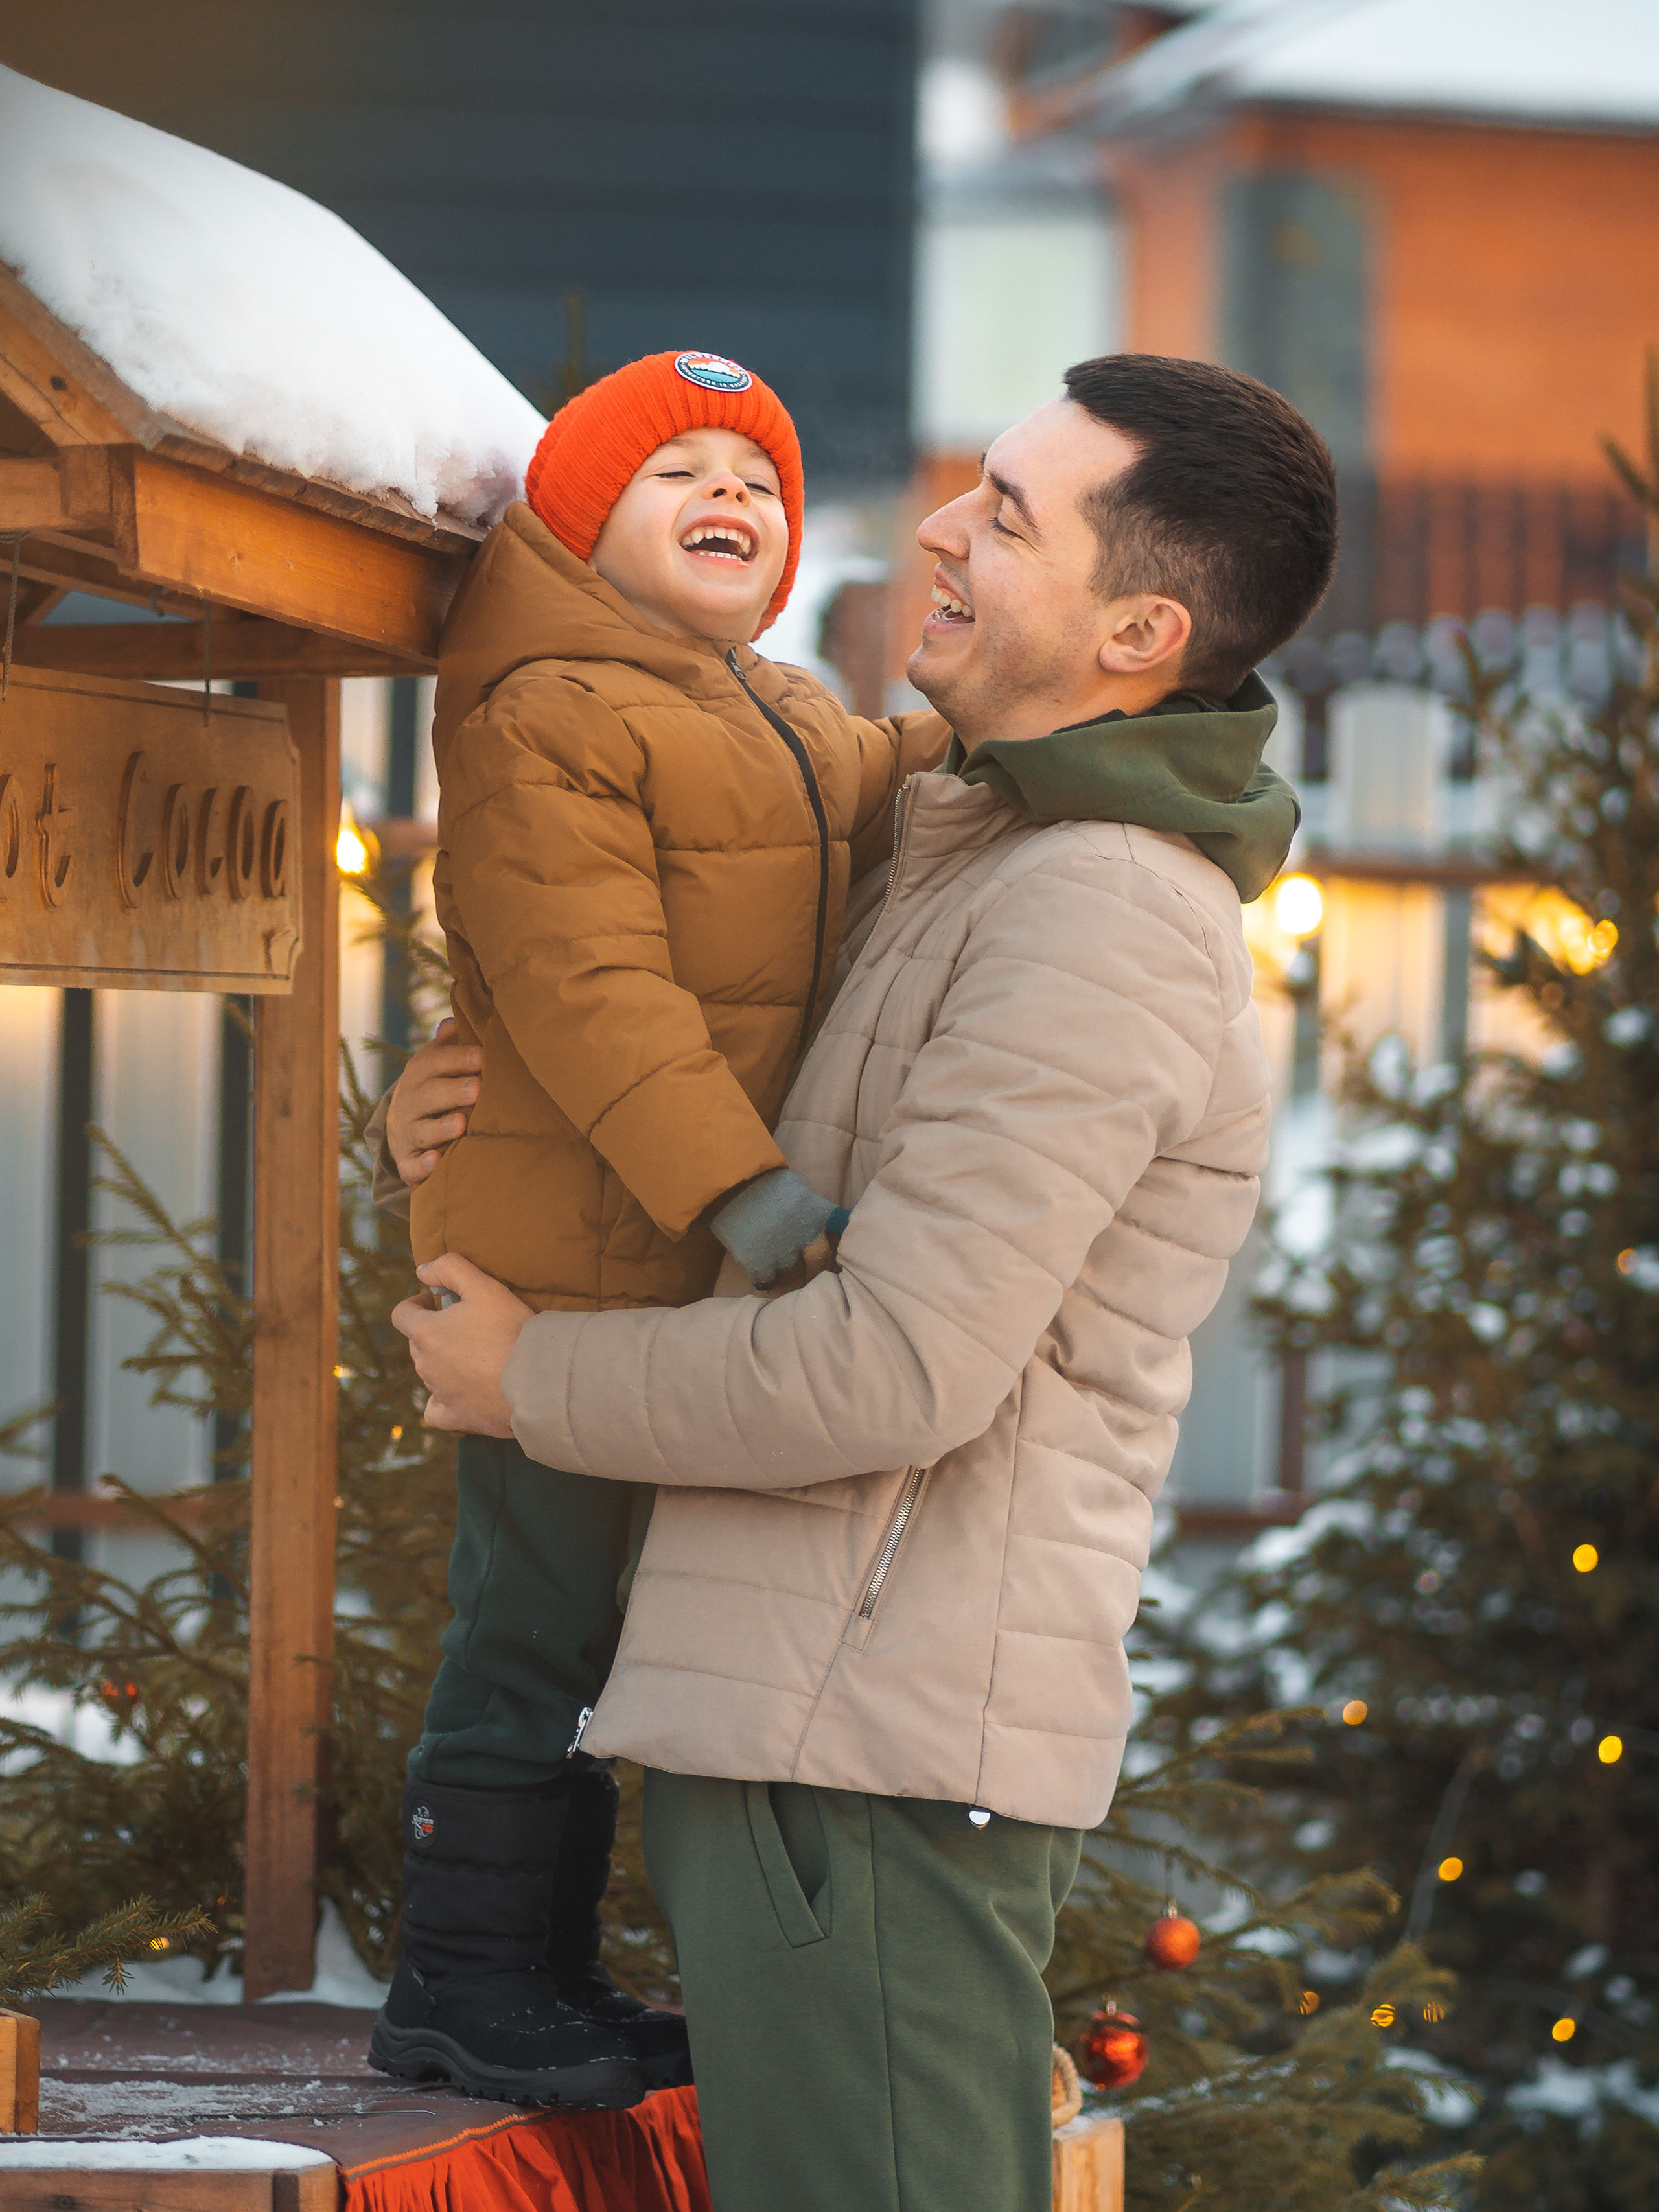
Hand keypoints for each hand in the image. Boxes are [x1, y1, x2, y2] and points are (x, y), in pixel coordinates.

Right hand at [388, 1017, 482, 1186]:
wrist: (403, 1129)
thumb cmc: (433, 1089)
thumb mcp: (435, 1064)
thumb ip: (446, 1045)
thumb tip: (452, 1023)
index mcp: (418, 1075)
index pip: (433, 1063)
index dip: (457, 1059)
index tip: (482, 1057)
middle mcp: (409, 1103)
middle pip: (429, 1096)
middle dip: (453, 1092)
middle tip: (477, 1088)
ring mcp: (407, 1133)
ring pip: (422, 1131)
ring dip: (440, 1128)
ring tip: (461, 1125)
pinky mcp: (407, 1162)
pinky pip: (412, 1165)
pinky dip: (423, 1165)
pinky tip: (436, 1161)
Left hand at [391, 1253, 531, 1435]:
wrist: (535, 1378)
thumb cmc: (510, 1329)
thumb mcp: (485, 1286)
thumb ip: (450, 1268)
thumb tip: (422, 1270)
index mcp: (426, 1332)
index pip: (402, 1314)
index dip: (416, 1304)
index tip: (435, 1302)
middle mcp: (425, 1364)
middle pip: (416, 1344)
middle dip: (433, 1332)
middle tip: (465, 1326)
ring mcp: (438, 1392)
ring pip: (429, 1373)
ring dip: (442, 1362)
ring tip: (473, 1356)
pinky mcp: (454, 1416)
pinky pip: (435, 1410)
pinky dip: (441, 1400)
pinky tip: (457, 1393)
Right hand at [711, 1167, 848, 1290]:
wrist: (729, 1182)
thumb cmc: (763, 1182)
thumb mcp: (798, 1191)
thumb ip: (812, 1212)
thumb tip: (824, 1229)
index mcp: (818, 1214)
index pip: (842, 1234)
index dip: (840, 1245)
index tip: (836, 1251)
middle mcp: (807, 1236)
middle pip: (820, 1262)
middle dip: (813, 1266)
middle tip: (805, 1267)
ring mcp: (783, 1252)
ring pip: (795, 1275)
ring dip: (788, 1273)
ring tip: (779, 1268)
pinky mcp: (760, 1263)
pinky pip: (768, 1282)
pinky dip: (765, 1279)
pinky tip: (761, 1273)